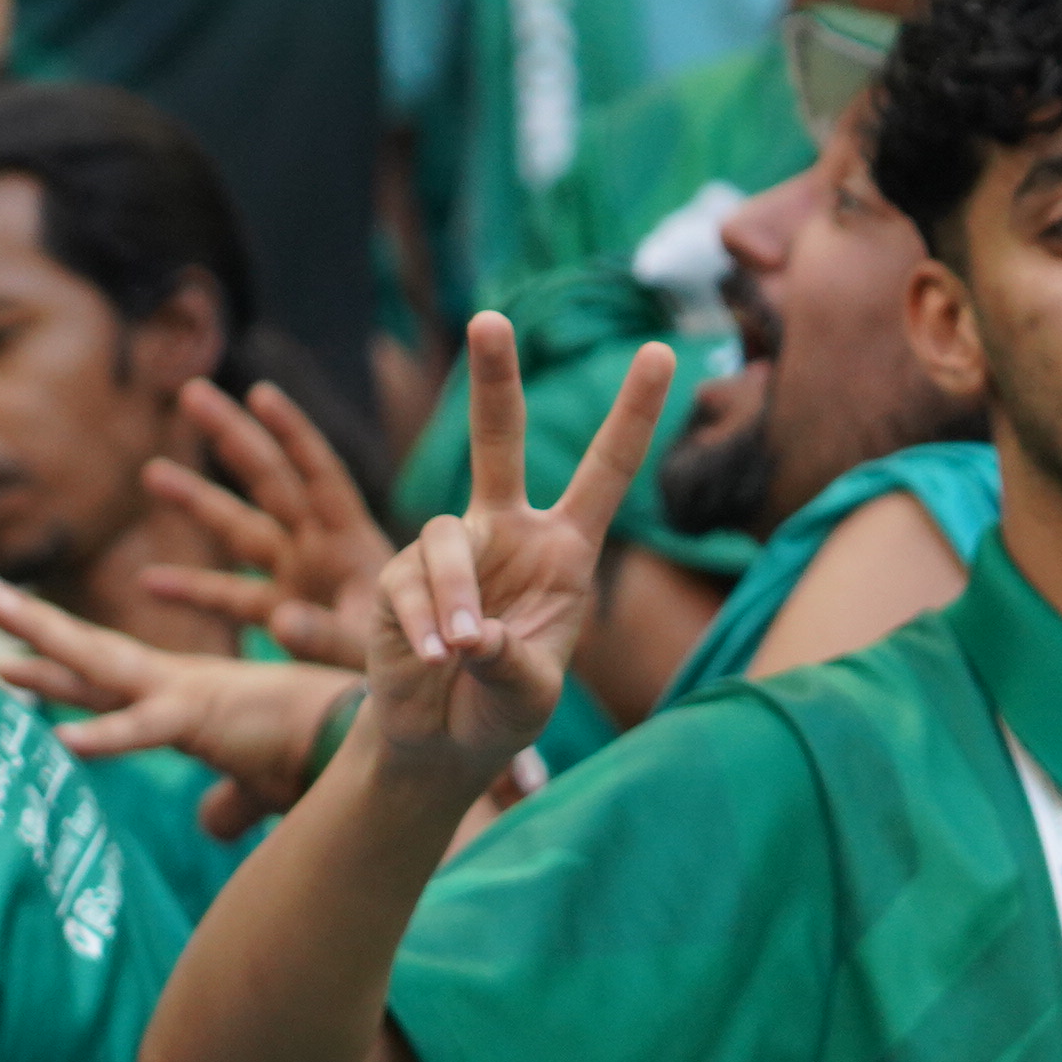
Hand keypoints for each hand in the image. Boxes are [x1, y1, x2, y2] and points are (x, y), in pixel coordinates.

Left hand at [0, 576, 360, 840]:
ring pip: (95, 660)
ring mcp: (181, 693)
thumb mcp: (259, 784)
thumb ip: (229, 803)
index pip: (99, 677)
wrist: (369, 741)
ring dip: (38, 633)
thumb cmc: (319, 753)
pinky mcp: (204, 717)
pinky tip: (63, 741)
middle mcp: (171, 683)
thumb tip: (212, 829)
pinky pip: (145, 728)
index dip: (50, 667)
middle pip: (83, 650)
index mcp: (179, 696)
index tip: (2, 654)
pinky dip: (106, 735)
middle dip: (27, 621)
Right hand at [133, 373, 390, 666]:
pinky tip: (149, 582)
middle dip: (232, 437)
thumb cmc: (408, 666)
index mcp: (350, 542)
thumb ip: (325, 636)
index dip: (292, 433)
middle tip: (193, 392)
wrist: (423, 693)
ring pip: (239, 528)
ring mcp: (296, 578)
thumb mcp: (370, 646)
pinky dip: (190, 590)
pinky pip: (228, 596)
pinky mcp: (280, 614)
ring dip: (197, 500)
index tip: (260, 393)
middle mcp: (318, 548)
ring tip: (152, 472)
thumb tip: (278, 621)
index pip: (318, 475)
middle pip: (269, 482)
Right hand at [356, 316, 670, 785]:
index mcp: (566, 550)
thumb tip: (470, 634)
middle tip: (490, 318)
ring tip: (458, 651)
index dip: (633, 413)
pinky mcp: (395, 579)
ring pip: (446, 539)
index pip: (605, 471)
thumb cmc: (501, 711)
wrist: (439, 742)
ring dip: (457, 596)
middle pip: (496, 441)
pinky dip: (422, 623)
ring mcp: (449, 553)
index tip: (665, 351)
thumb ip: (512, 665)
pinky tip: (431, 659)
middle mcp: (508, 534)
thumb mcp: (530, 696)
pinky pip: (408, 583)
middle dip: (493, 380)